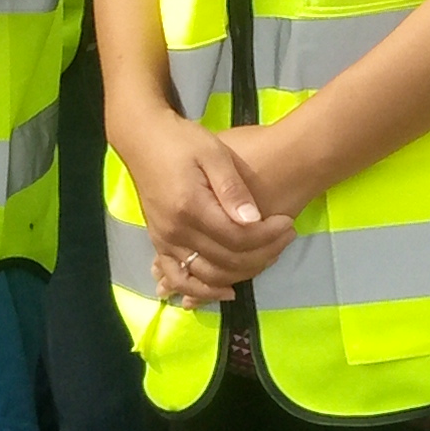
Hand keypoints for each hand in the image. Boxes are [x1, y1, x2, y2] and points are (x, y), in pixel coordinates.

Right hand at [113, 106, 299, 302]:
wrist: (142, 139)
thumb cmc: (181, 140)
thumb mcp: (213, 153)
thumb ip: (232, 188)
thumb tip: (254, 219)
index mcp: (190, 206)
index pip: (237, 237)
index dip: (268, 236)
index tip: (287, 223)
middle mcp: (175, 231)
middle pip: (226, 260)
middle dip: (263, 253)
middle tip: (286, 236)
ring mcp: (164, 240)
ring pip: (207, 275)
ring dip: (240, 274)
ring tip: (267, 257)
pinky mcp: (160, 243)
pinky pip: (181, 277)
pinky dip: (203, 290)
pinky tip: (226, 291)